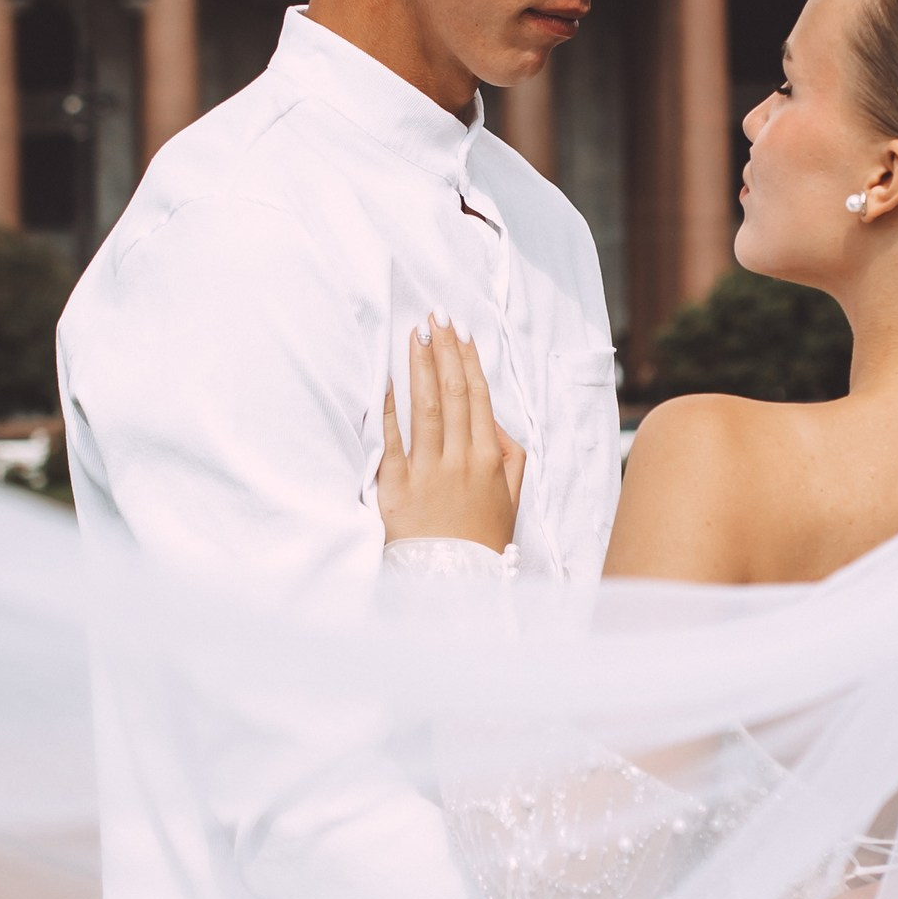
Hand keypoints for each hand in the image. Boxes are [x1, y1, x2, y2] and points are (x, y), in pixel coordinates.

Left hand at [378, 319, 527, 551]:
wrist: (452, 583)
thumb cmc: (482, 541)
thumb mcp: (511, 499)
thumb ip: (510, 455)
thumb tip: (495, 420)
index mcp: (489, 459)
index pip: (479, 397)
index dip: (469, 360)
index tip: (461, 331)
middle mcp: (459, 460)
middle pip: (453, 393)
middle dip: (444, 350)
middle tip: (436, 315)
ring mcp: (427, 473)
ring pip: (426, 408)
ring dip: (421, 366)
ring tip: (416, 334)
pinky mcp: (396, 488)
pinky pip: (392, 440)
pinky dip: (389, 407)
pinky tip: (386, 379)